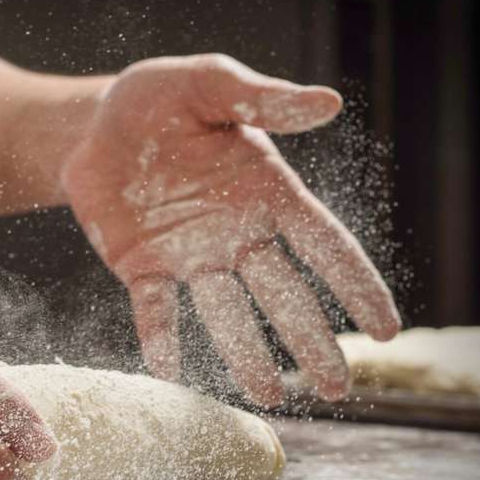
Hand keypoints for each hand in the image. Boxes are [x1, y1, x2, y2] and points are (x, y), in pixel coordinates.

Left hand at [62, 54, 400, 404]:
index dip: (357, 286)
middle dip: (310, 341)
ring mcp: (190, 257)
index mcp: (267, 193)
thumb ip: (261, 98)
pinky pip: (155, 308)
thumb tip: (328, 102)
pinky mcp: (141, 268)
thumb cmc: (161, 99)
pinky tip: (170, 369)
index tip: (386, 331)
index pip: (325, 246)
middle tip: (336, 389)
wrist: (93, 124)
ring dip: (246, 353)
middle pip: (284, 294)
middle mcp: (237, 234)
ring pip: (226, 313)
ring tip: (268, 395)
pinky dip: (161, 336)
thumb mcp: (208, 84)